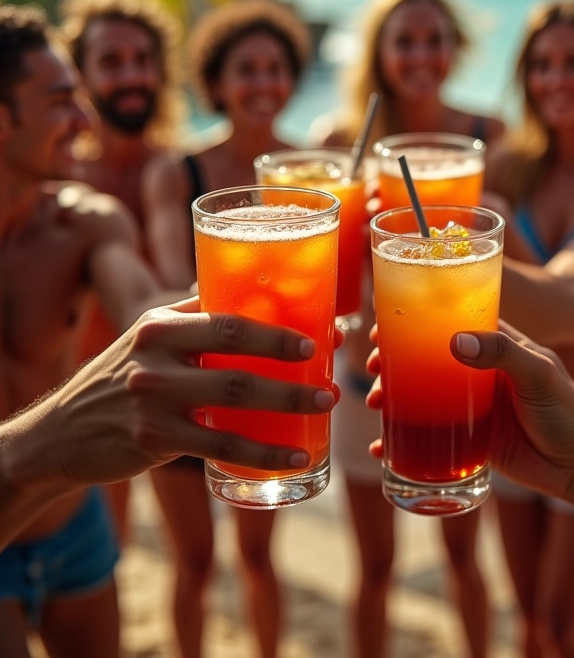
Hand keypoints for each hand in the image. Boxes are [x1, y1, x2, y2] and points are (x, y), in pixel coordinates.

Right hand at [9, 298, 339, 489]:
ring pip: (235, 395)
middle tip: (328, 369)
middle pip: (236, 348)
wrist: (59, 434)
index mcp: (161, 322)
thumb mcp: (146, 340)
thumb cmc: (119, 380)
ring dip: (287, 401)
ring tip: (325, 406)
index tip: (316, 336)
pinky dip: (262, 453)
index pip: (228, 316)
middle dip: (289, 358)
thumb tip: (251, 302)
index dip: (275, 326)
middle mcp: (156, 352)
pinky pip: (221, 446)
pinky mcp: (152, 437)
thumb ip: (192, 319)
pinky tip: (294, 458)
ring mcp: (153, 396)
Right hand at [366, 321, 573, 499]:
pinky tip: (381, 449)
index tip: (384, 326)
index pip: (449, 321)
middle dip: (394, 361)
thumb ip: (503, 353)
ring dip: (393, 397)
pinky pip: (429, 435)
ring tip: (375, 404)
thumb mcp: (539, 375)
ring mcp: (472, 405)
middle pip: (426, 358)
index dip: (415, 320)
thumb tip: (455, 340)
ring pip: (422, 395)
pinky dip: (403, 441)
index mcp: (497, 345)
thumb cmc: (568, 412)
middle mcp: (479, 371)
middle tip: (372, 368)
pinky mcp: (469, 437)